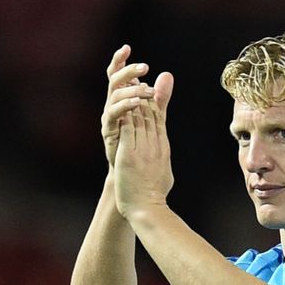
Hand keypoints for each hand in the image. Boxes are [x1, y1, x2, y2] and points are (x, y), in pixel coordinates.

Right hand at [101, 45, 172, 168]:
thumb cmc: (139, 140)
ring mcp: (109, 117)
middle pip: (114, 81)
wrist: (131, 168)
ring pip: (114, 96)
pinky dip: (125, 105)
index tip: (127, 48)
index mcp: (121, 98)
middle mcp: (112, 105)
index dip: (120, 61)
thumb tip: (167, 74)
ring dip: (131, 89)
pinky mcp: (109, 130)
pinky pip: (113, 114)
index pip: (118, 75)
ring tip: (147, 89)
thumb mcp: (152, 114)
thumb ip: (159, 96)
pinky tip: (137, 102)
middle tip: (145, 67)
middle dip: (128, 71)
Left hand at [113, 76, 174, 218]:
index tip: (146, 88)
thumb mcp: (164, 171)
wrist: (147, 207)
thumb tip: (165, 154)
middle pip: (150, 113)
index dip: (153, 100)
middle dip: (143, 93)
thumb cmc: (154, 194)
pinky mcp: (130, 153)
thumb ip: (163, 158)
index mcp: (163, 147)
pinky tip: (119, 101)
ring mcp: (143, 148)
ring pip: (139, 117)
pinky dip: (125, 113)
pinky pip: (128, 128)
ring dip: (133, 98)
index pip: (159, 118)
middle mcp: (155, 144)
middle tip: (136, 77)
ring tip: (127, 83)